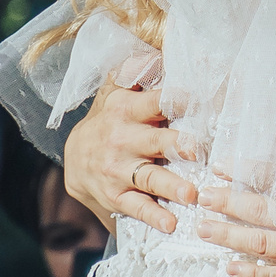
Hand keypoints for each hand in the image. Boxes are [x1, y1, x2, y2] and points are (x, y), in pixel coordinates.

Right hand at [61, 83, 198, 232]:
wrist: (76, 161)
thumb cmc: (109, 121)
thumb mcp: (114, 92)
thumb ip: (134, 72)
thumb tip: (155, 52)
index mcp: (125, 109)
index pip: (154, 101)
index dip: (176, 100)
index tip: (199, 101)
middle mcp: (121, 138)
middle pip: (153, 141)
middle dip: (175, 145)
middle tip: (197, 150)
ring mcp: (118, 169)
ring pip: (148, 177)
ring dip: (171, 185)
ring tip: (191, 194)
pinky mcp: (117, 196)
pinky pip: (136, 207)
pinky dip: (154, 216)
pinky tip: (170, 224)